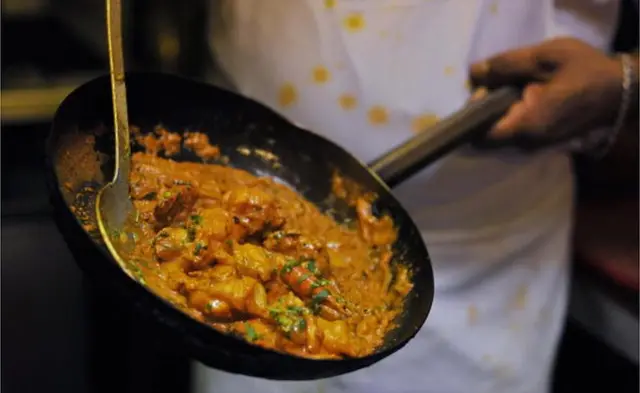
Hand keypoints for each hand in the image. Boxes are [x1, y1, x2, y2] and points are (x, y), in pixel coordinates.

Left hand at [470, 38, 624, 147]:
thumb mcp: (545, 57)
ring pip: (500, 135)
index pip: (479, 136)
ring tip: (512, 89)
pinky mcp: (542, 143)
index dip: (472, 114)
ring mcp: (535, 146)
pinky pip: (515, 134)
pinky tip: (524, 97)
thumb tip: (474, 73)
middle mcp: (527, 143)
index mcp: (526, 125)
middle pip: (487, 137)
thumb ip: (506, 65)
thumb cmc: (585, 71)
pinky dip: (511, 118)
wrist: (621, 91)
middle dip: (484, 113)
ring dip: (498, 114)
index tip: (481, 91)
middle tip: (495, 85)